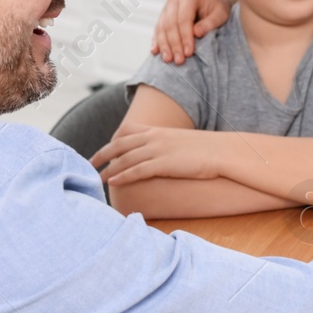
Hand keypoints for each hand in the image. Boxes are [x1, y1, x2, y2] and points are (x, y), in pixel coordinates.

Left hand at [92, 126, 218, 185]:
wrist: (224, 152)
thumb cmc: (207, 150)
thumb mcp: (183, 142)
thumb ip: (167, 145)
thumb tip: (162, 155)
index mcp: (159, 130)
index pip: (127, 131)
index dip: (112, 141)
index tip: (103, 151)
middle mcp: (155, 137)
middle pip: (119, 144)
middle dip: (101, 154)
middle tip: (88, 164)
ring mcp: (159, 150)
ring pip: (125, 158)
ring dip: (107, 168)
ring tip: (95, 177)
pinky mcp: (164, 163)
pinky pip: (137, 170)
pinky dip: (122, 175)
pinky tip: (112, 181)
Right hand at [151, 0, 233, 64]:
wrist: (213, 3)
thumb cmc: (219, 9)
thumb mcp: (221, 14)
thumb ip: (210, 23)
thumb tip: (197, 33)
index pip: (184, 19)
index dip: (185, 37)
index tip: (189, 53)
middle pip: (170, 24)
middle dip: (174, 44)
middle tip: (179, 60)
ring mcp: (167, 7)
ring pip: (161, 28)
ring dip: (164, 45)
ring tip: (169, 60)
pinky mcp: (163, 15)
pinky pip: (157, 29)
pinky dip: (157, 41)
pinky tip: (156, 52)